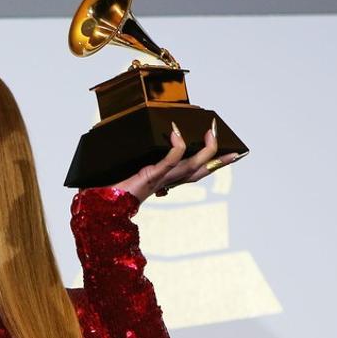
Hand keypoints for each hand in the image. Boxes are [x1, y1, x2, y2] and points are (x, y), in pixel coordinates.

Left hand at [111, 119, 244, 201]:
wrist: (103, 205)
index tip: (231, 155)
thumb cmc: (114, 188)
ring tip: (211, 132)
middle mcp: (167, 182)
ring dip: (205, 150)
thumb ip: (141, 161)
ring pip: (192, 166)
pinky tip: (176, 132)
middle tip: (233, 147)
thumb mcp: (132, 171)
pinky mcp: (151, 176)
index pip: (194, 172)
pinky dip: (176, 147)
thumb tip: (147, 140)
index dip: (213, 164)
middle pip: (201, 171)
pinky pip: (170, 161)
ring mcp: (161, 179)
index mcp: (165, 181)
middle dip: (219, 159)